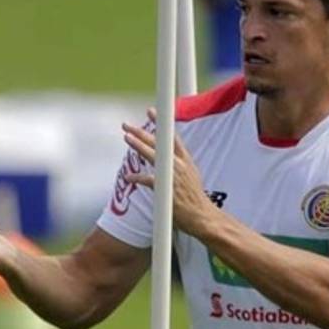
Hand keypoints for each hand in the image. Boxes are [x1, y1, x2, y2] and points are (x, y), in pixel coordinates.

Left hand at [121, 108, 214, 235]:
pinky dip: (136, 178)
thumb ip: (179, 166)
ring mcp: (172, 175)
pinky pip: (147, 180)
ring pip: (153, 154)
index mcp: (186, 160)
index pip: (172, 136)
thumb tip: (169, 161)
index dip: (161, 123)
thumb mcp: (191, 176)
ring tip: (127, 136)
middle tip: (126, 125)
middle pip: (159, 142)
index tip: (151, 111)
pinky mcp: (165, 188)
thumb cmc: (195, 199)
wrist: (202, 217)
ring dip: (138, 145)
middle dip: (142, 131)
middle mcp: (179, 164)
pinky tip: (128, 177)